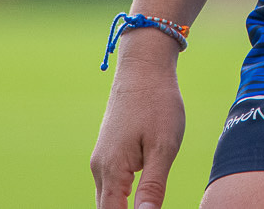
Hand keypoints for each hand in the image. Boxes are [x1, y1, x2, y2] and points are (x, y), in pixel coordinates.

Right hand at [90, 38, 185, 208]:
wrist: (143, 69)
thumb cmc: (157, 104)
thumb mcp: (163, 147)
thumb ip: (153, 186)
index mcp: (112, 170)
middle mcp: (100, 169)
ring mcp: (101, 160)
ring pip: (107, 199)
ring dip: (121, 208)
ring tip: (143, 205)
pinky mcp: (108, 152)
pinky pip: (111, 186)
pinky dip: (121, 199)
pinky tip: (137, 201)